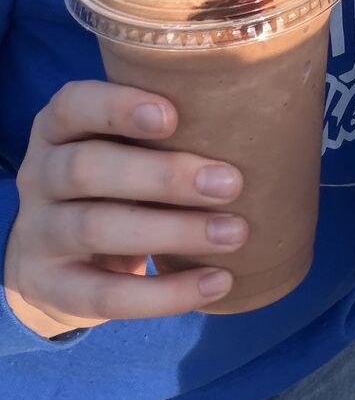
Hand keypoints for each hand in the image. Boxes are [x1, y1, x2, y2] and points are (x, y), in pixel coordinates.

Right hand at [3, 80, 247, 337]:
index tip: (173, 116)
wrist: (54, 260)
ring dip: (172, 231)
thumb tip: (270, 115)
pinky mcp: (52, 286)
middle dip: (163, 176)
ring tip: (236, 233)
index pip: (74, 105)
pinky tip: (217, 282)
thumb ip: (170, 131)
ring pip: (95, 228)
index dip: (118, 108)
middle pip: (87, 169)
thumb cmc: (116, 184)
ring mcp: (39, 233)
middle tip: (231, 183)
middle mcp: (39, 174)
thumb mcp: (122, 149)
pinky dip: (165, 294)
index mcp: (58, 128)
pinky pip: (105, 294)